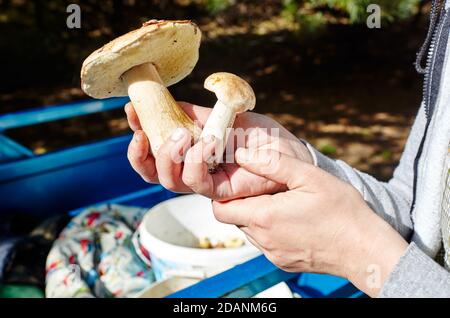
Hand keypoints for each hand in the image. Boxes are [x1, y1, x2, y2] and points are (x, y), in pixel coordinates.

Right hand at [125, 101, 312, 200]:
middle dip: (140, 152)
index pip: (157, 144)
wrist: (289, 150)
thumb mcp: (226, 115)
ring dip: (166, 157)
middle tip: (141, 132)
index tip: (131, 111)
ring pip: (168, 180)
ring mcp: (205, 180)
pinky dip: (195, 163)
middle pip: (153, 170)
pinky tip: (204, 144)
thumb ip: (200, 114)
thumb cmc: (261, 134)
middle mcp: (193, 166)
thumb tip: (172, 101)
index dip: (140, 130)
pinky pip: (197, 183)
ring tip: (181, 135)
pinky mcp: (220, 191)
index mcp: (191, 147)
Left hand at [212, 148, 407, 296]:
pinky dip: (270, 229)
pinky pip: (265, 243)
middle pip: (235, 219)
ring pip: (250, 230)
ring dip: (257, 215)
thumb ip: (272, 164)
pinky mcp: (283, 262)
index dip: (223, 194)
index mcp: (265, 217)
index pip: (220, 209)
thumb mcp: (309, 177)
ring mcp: (273, 254)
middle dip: (244, 201)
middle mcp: (264, 240)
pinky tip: (292, 219)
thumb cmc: (342, 212)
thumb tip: (242, 155)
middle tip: (265, 187)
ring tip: (281, 201)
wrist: (366, 251)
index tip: (239, 182)